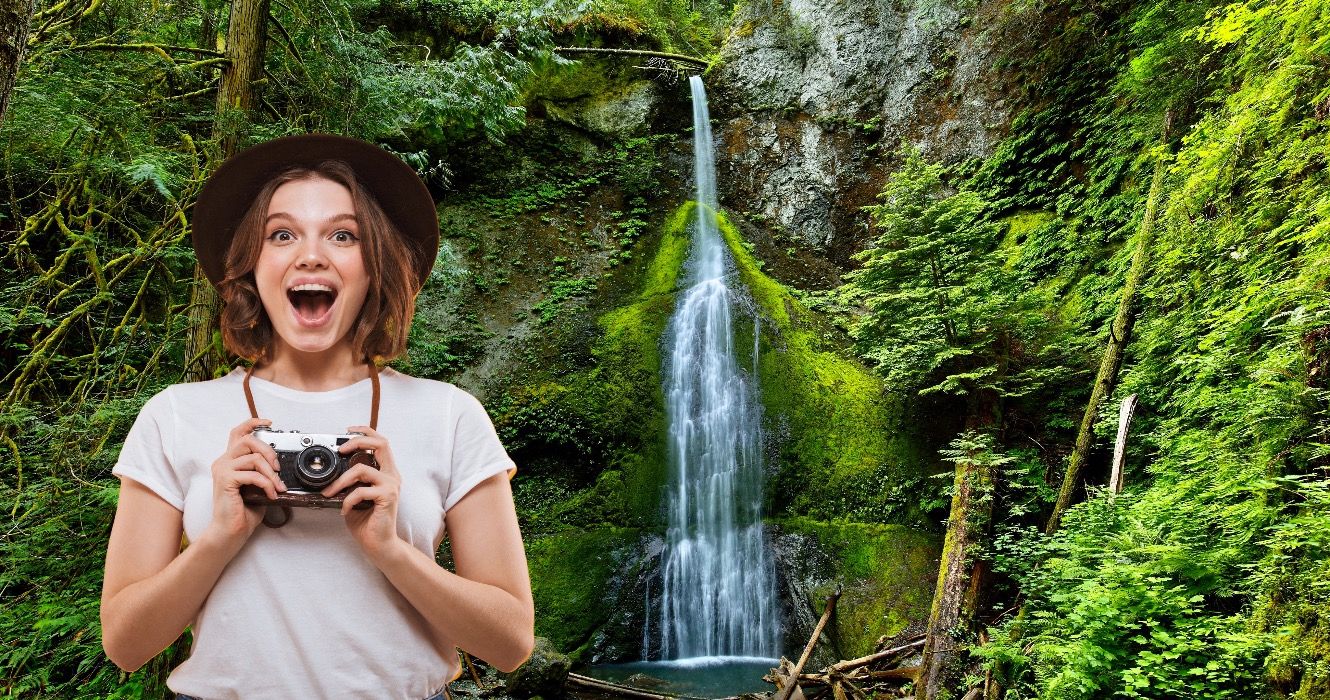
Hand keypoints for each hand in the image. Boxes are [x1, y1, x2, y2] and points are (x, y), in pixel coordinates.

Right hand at [201, 417, 284, 547]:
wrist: (231, 532)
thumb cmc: (243, 512)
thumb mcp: (257, 486)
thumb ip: (263, 471)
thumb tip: (280, 465)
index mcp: (230, 460)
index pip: (238, 433)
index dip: (253, 423)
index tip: (269, 423)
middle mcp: (223, 462)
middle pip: (249, 440)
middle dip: (270, 452)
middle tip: (278, 468)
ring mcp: (223, 470)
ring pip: (254, 458)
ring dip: (272, 473)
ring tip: (278, 486)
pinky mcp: (225, 480)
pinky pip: (253, 474)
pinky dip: (267, 484)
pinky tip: (271, 494)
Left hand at [321, 425, 402, 561]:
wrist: (379, 544)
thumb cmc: (368, 522)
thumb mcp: (356, 497)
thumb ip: (351, 483)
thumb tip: (333, 474)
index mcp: (386, 473)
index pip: (381, 443)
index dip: (365, 432)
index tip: (349, 430)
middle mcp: (392, 476)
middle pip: (381, 444)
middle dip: (358, 442)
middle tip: (341, 449)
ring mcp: (391, 485)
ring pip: (362, 470)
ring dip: (341, 481)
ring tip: (331, 492)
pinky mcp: (387, 497)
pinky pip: (360, 491)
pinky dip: (347, 500)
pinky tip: (345, 510)